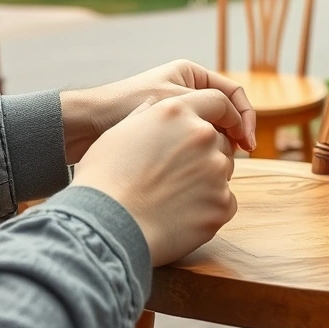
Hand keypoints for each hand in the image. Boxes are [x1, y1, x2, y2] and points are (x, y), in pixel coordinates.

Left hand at [60, 60, 255, 163]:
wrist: (84, 124)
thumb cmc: (124, 105)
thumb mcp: (175, 103)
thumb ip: (212, 110)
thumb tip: (240, 130)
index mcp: (191, 74)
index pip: (233, 95)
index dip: (245, 119)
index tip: (247, 145)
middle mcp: (186, 91)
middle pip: (224, 115)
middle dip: (232, 135)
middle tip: (233, 158)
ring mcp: (176, 113)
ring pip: (209, 132)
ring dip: (216, 148)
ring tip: (215, 165)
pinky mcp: (166, 134)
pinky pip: (193, 143)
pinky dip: (199, 155)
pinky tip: (198, 170)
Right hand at [71, 91, 238, 265]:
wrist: (106, 226)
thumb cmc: (104, 180)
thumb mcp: (119, 133)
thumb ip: (146, 116)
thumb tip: (154, 107)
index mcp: (176, 112)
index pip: (217, 101)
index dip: (222, 115)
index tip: (224, 127)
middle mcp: (202, 135)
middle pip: (220, 141)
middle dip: (207, 154)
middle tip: (178, 175)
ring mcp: (216, 170)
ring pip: (223, 171)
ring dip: (207, 180)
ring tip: (173, 197)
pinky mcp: (222, 203)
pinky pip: (224, 202)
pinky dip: (208, 208)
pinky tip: (180, 216)